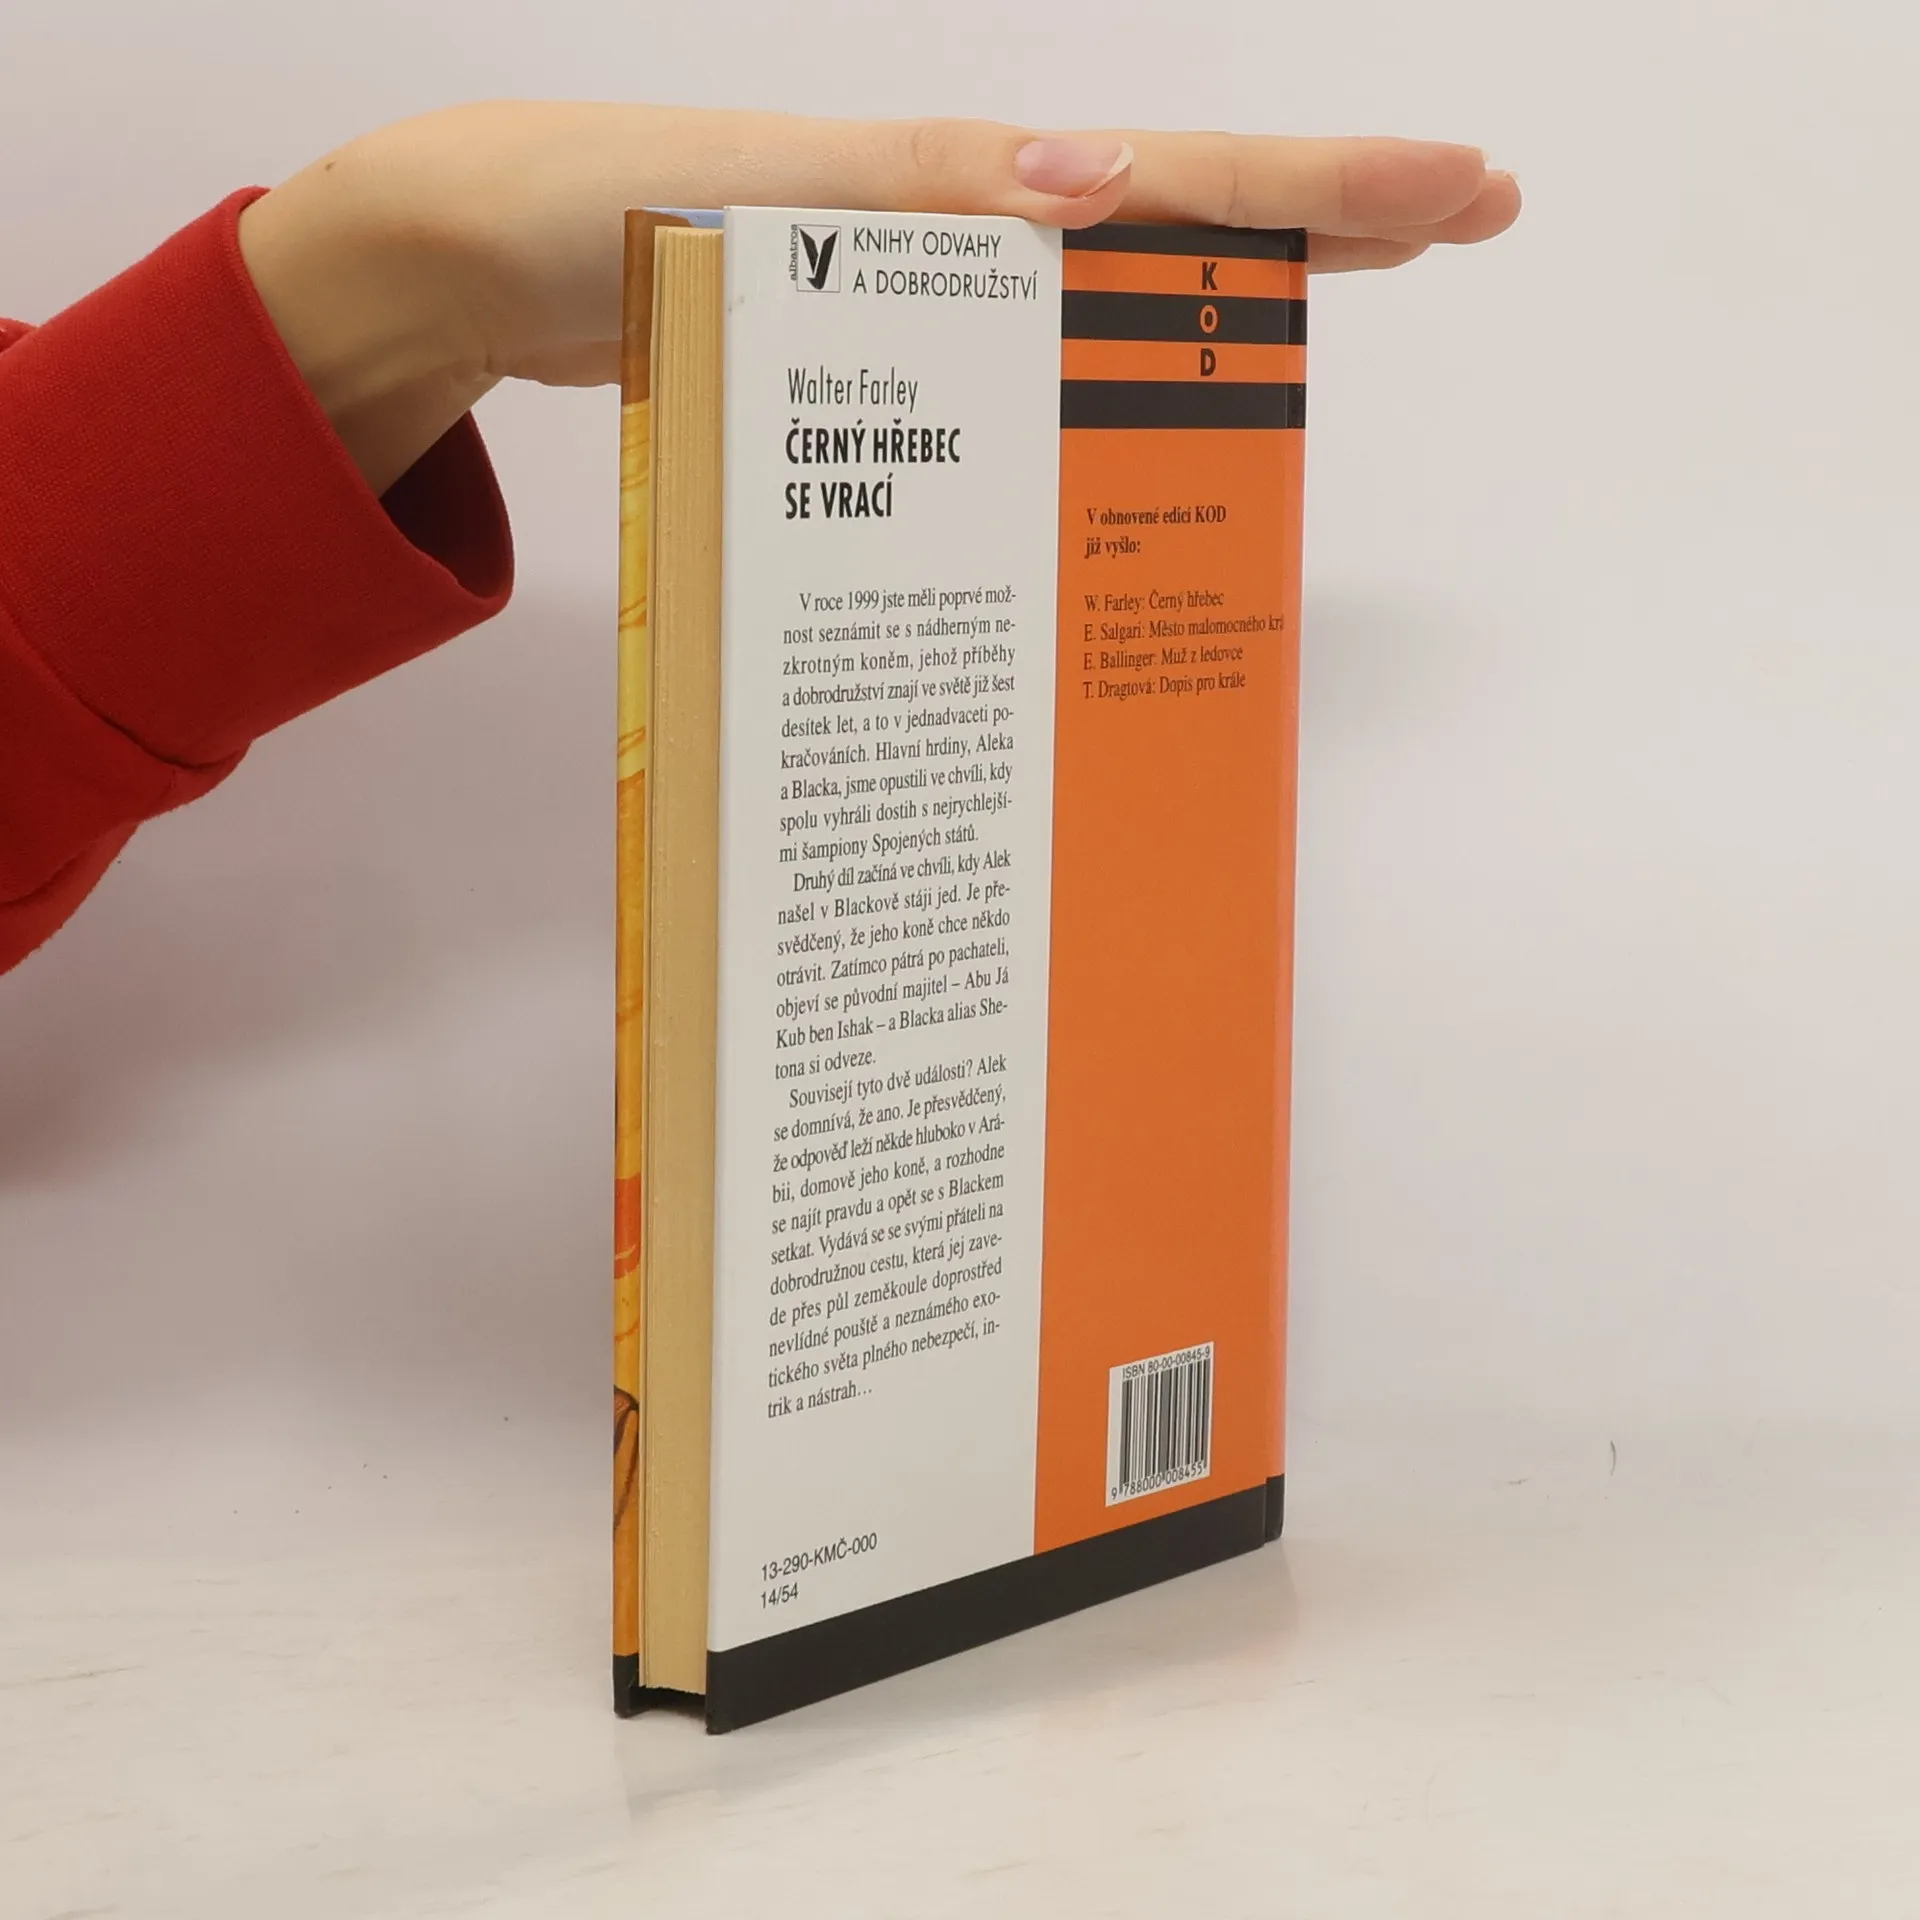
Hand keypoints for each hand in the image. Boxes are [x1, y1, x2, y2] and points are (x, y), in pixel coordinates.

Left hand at [239, 103, 1520, 493]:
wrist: (493, 266)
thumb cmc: (601, 218)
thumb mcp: (751, 200)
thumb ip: (908, 198)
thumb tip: (1089, 190)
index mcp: (955, 195)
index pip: (1171, 184)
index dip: (1314, 190)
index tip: (1455, 188)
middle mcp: (961, 238)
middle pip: (1175, 226)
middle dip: (1316, 219)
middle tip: (1458, 218)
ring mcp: (927, 298)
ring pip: (1110, 300)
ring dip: (1225, 300)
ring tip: (1335, 301)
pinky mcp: (879, 358)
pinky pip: (1018, 367)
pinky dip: (1094, 385)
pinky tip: (1126, 422)